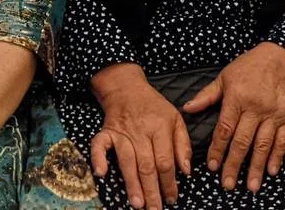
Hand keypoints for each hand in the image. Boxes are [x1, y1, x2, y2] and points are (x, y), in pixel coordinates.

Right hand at [89, 63, 190, 208]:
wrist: (127, 88)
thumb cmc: (153, 107)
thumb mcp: (176, 119)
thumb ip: (183, 145)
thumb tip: (186, 171)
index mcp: (160, 128)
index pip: (165, 161)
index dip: (169, 182)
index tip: (172, 198)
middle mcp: (140, 131)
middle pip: (147, 165)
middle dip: (151, 190)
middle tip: (155, 209)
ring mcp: (121, 132)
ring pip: (127, 161)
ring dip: (132, 184)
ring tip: (138, 203)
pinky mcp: (106, 132)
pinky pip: (99, 146)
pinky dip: (98, 159)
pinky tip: (101, 174)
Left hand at [182, 42, 284, 192]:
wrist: (279, 57)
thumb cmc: (248, 67)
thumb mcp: (224, 77)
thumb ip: (206, 96)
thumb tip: (187, 109)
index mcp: (236, 98)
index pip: (224, 129)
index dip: (218, 149)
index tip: (212, 167)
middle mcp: (255, 108)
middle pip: (242, 141)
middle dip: (234, 164)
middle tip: (227, 184)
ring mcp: (273, 113)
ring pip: (263, 144)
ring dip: (256, 167)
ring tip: (250, 186)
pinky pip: (282, 140)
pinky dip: (277, 156)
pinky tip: (271, 171)